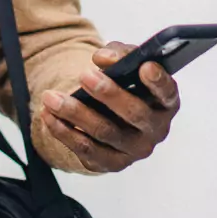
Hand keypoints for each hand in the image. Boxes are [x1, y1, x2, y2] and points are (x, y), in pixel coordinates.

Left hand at [39, 41, 180, 172]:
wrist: (111, 114)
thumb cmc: (125, 84)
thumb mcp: (126, 64)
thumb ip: (119, 54)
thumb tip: (103, 58)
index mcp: (165, 102)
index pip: (168, 92)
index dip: (158, 81)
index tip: (144, 67)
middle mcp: (155, 129)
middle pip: (134, 113)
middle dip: (108, 94)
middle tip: (85, 76)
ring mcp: (134, 150)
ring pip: (105, 132)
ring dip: (75, 113)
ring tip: (51, 97)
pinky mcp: (112, 162)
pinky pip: (86, 149)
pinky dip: (65, 132)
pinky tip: (49, 115)